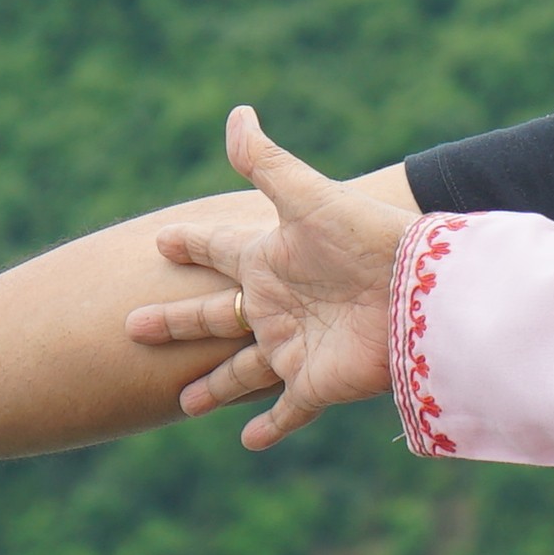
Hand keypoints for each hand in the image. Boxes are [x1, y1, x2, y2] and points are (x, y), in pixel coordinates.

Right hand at [128, 106, 415, 449]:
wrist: (422, 290)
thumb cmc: (366, 238)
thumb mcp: (309, 198)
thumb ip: (267, 162)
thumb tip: (238, 113)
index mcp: (271, 258)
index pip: (219, 248)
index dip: (192, 243)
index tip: (162, 240)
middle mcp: (278, 304)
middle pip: (214, 315)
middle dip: (176, 322)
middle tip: (131, 326)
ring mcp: (295, 345)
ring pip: (241, 371)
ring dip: (213, 387)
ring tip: (183, 401)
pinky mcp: (316, 382)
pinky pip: (288, 411)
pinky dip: (270, 428)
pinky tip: (250, 442)